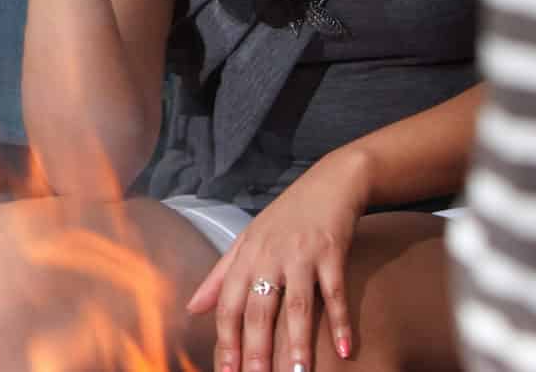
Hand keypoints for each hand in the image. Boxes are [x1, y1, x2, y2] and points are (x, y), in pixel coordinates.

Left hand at [188, 151, 368, 371]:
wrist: (329, 182)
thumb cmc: (286, 217)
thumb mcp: (247, 240)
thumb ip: (219, 275)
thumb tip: (192, 307)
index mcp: (245, 256)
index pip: (229, 303)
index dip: (226, 339)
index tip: (226, 371)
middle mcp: (268, 256)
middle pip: (259, 310)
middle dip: (256, 349)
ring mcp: (300, 254)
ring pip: (296, 306)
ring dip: (297, 343)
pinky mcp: (331, 252)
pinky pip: (334, 292)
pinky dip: (340, 321)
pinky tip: (344, 350)